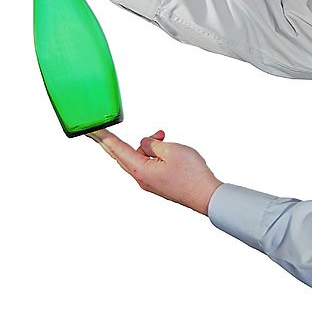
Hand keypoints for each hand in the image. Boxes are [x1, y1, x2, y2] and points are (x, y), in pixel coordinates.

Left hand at [87, 129, 222, 214]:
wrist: (206, 196)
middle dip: (119, 140)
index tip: (90, 129)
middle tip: (99, 130)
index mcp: (140, 170)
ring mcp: (149, 182)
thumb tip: (144, 144)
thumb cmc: (192, 175)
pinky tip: (166, 148)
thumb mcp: (172, 150)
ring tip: (163, 136)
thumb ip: (153, 144)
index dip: (103, 137)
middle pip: (123, 154)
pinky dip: (154, 152)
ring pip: (139, 157)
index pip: (116, 148)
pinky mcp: (158, 183)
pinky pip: (149, 163)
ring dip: (147, 144)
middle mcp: (140, 178)